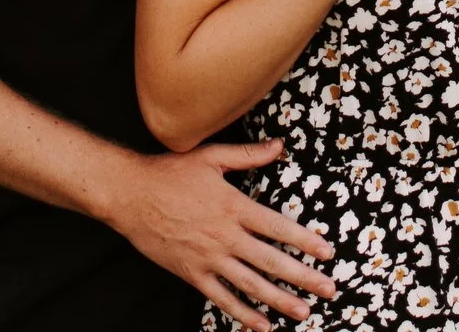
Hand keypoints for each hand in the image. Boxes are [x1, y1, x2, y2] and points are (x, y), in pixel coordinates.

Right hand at [106, 139, 338, 330]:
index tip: (327, 252)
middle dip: (304, 277)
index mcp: (233, 206)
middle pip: (271, 261)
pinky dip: (243, 314)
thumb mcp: (210, 156)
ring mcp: (208, 258)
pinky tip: (263, 325)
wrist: (129, 195)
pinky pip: (222, 298)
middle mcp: (225, 235)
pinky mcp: (192, 273)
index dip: (305, 240)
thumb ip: (247, 155)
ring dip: (280, 300)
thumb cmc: (170, 173)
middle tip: (329, 289)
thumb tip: (279, 146)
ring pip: (251, 285)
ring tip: (304, 312)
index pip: (278, 227)